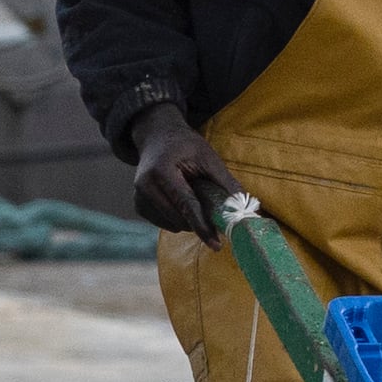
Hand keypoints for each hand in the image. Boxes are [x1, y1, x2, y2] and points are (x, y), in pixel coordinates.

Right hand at [128, 105, 244, 237]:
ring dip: (188, 220)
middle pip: (178, 218)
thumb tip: (243, 207)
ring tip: (195, 198)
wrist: (157, 136)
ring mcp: (138, 196)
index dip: (202, 226)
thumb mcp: (208, 157)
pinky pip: (163, 222)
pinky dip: (177, 219)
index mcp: (162, 171)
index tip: (216, 244)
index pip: (186, 205)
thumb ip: (225, 182)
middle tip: (216, 218)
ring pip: (170, 224)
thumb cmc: (185, 145)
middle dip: (199, 223)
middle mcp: (145, 185)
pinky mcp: (138, 204)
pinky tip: (182, 203)